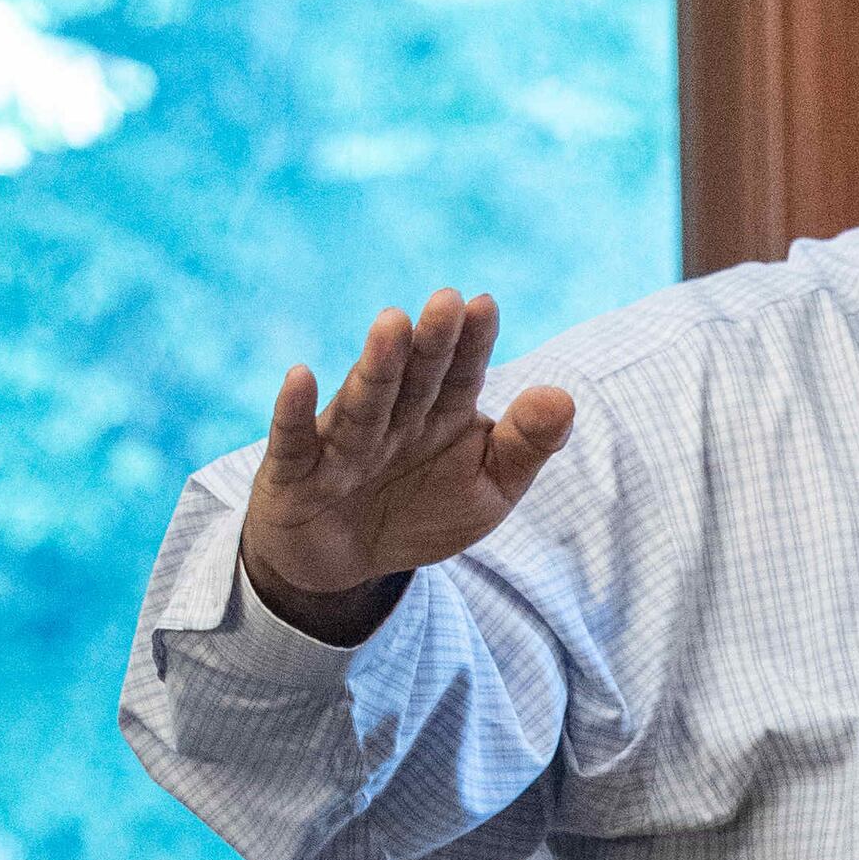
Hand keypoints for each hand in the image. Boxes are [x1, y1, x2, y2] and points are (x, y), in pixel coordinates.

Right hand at [240, 286, 574, 646]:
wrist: (346, 558)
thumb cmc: (422, 512)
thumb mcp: (489, 490)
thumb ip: (526, 446)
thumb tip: (565, 399)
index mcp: (441, 414)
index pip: (462, 374)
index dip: (473, 343)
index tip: (485, 306)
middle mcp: (392, 419)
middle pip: (415, 379)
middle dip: (431, 343)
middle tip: (447, 301)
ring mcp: (342, 443)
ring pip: (364, 404)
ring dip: (377, 367)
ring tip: (392, 324)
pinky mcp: (296, 473)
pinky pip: (294, 441)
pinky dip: (294, 412)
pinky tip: (300, 377)